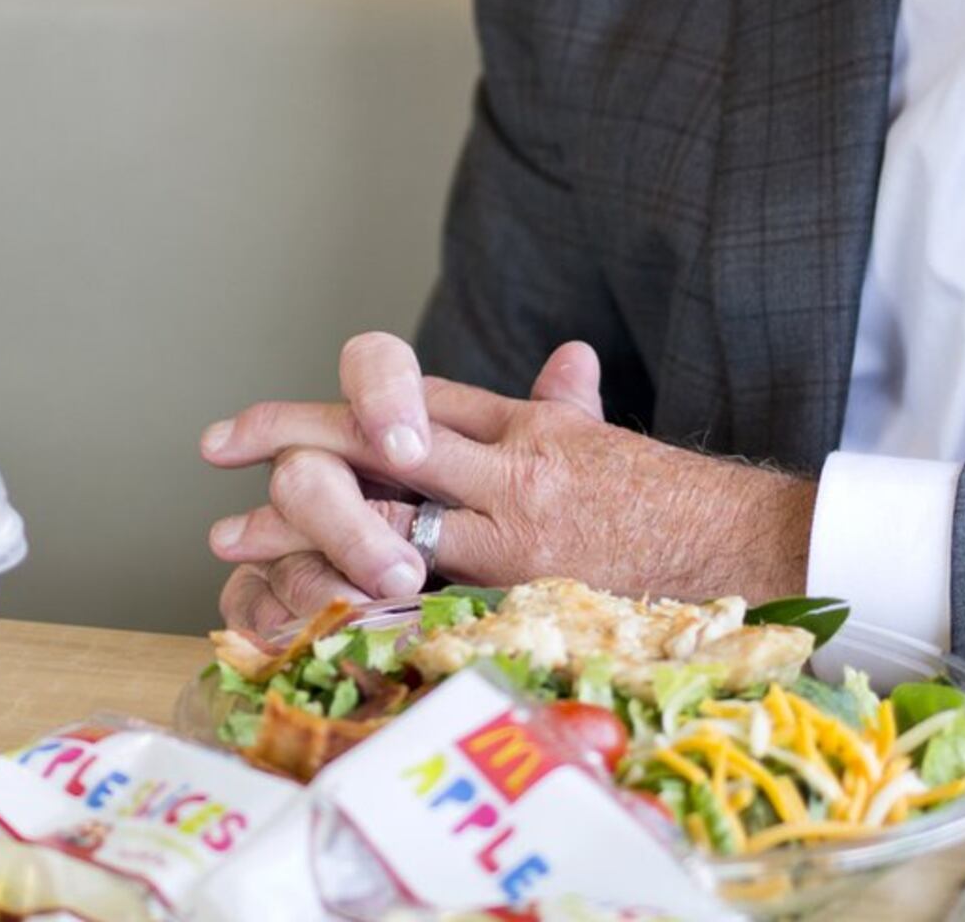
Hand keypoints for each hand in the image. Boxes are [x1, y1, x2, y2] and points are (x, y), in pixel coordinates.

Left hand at [200, 334, 813, 640]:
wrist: (748, 546)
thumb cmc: (680, 503)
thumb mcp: (613, 441)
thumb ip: (571, 404)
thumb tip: (566, 358)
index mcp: (523, 425)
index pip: (408, 399)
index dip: (330, 402)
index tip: (260, 421)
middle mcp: (506, 464)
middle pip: (377, 438)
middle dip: (290, 442)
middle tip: (216, 449)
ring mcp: (512, 525)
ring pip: (385, 510)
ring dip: (302, 527)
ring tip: (234, 541)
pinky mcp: (524, 583)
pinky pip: (427, 586)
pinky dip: (364, 592)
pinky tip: (310, 605)